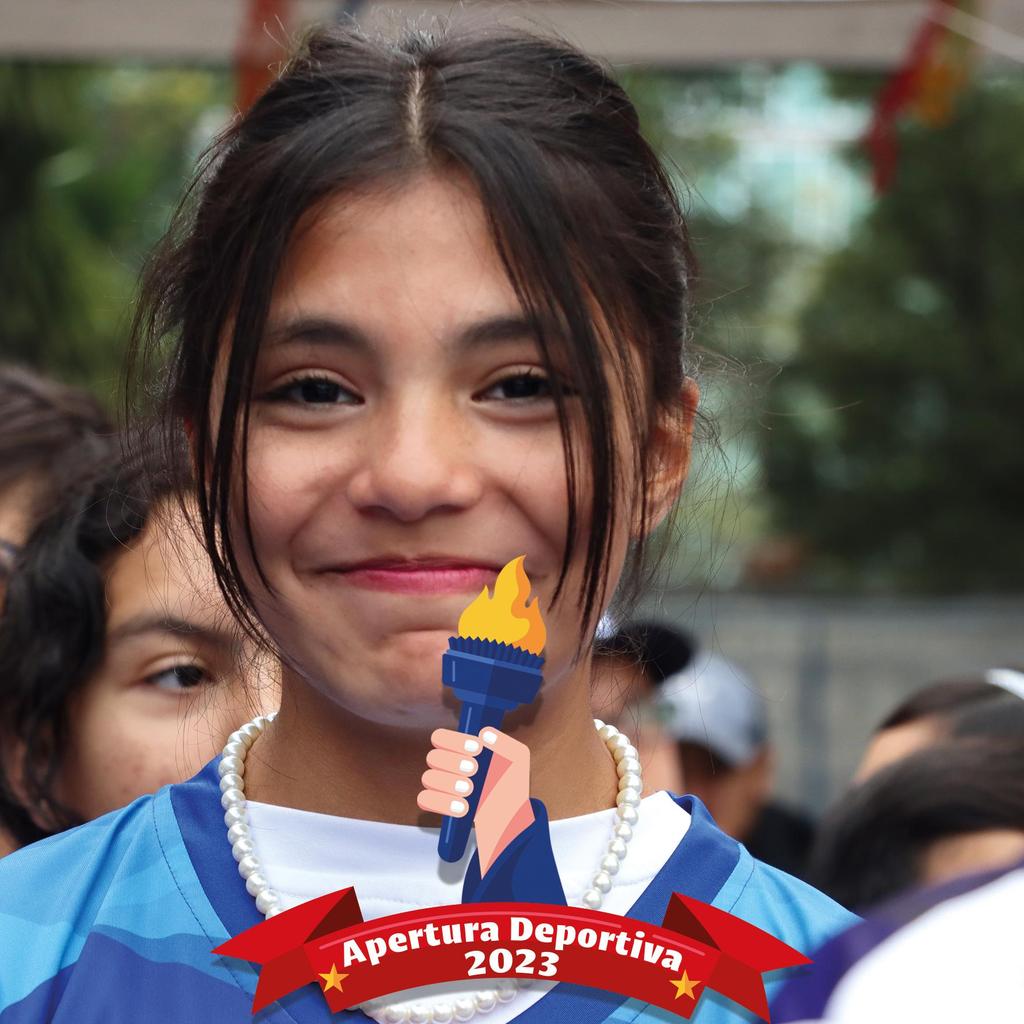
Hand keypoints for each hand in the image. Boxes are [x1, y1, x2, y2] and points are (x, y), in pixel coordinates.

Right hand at [418, 727, 534, 874]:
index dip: (455, 741)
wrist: (511, 814)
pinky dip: (442, 803)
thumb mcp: (516, 759)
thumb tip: (485, 734)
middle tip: (474, 770)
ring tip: (470, 789)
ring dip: (449, 783)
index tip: (477, 749)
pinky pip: (425, 800)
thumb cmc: (511, 783)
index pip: (440, 737)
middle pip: (433, 757)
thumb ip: (504, 743)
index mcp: (460, 750)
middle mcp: (447, 766)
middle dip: (453, 763)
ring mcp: (442, 786)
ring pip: (429, 778)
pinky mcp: (440, 806)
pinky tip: (463, 807)